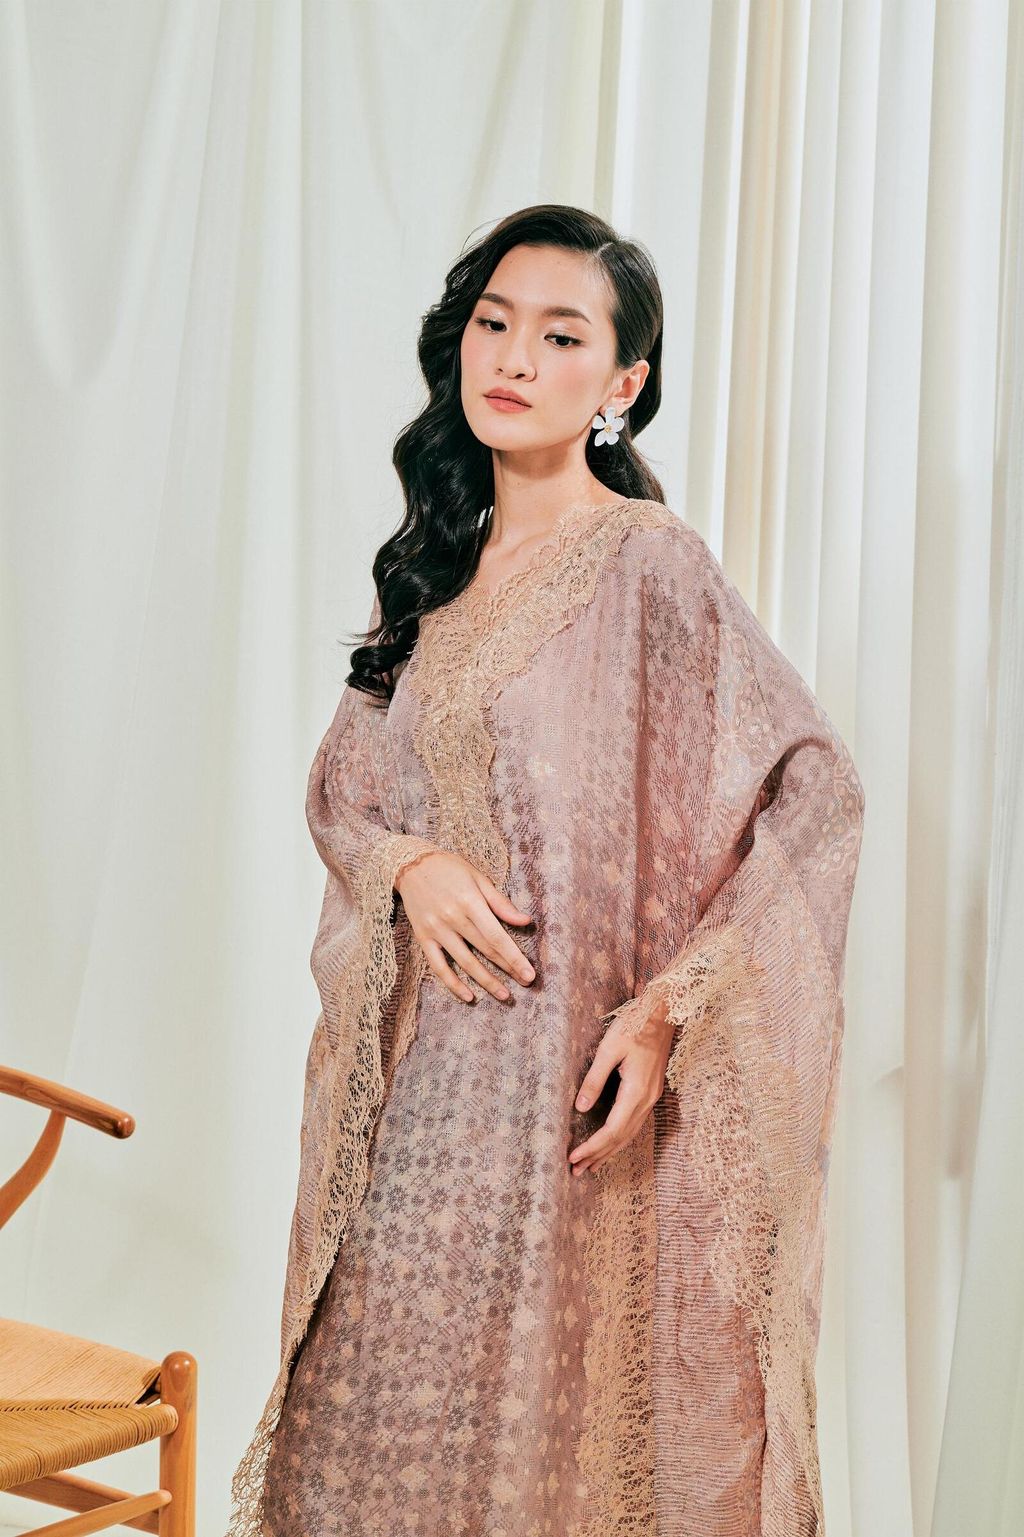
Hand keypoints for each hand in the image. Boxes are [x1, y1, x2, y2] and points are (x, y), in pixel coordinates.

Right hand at [394, 849, 535, 1003]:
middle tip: (526, 984)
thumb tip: (525, 921)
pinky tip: (468, 996)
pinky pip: (438, 966)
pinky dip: (452, 983)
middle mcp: (453, 918)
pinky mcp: (423, 937)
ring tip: (503, 995)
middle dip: (507, 969)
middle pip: (485, 950)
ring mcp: (436, 930)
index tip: (529, 973)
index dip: (514, 957)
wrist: (410, 865)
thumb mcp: (478, 878)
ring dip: (485, 981)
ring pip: (464, 962)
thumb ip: (500, 903)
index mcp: (470, 902)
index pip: (496, 936)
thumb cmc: (450, 869)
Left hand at [568, 996, 673, 1176]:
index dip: (592, 1147)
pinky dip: (620, 1139)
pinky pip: (634, 1124)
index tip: (573, 1157)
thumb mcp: (608, 1050)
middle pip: (621, 1138)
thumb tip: (580, 1108)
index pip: (612, 1130)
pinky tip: (611, 1144)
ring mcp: (651, 1098)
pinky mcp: (651, 1093)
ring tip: (591, 1166)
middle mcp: (647, 1100)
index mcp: (636, 1091)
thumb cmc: (633, 1027)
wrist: (662, 1014)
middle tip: (576, 1172)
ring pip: (629, 1134)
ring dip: (609, 1151)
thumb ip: (594, 1080)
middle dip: (598, 1156)